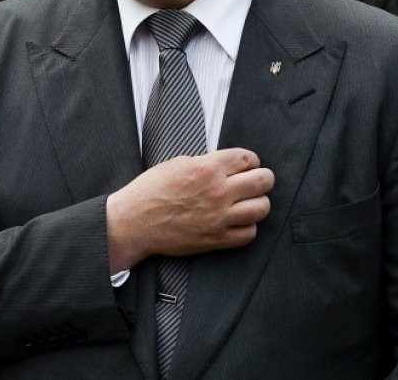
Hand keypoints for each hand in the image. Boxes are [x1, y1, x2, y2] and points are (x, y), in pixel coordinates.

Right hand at [106, 147, 273, 271]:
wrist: (134, 223)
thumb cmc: (150, 192)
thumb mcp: (177, 163)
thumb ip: (206, 163)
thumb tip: (226, 166)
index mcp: (207, 168)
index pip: (248, 158)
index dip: (250, 160)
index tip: (247, 165)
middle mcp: (218, 192)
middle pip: (263, 181)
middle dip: (263, 178)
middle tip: (257, 181)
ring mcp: (220, 217)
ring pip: (262, 208)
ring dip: (258, 202)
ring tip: (249, 202)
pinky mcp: (217, 239)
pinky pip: (249, 233)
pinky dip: (248, 227)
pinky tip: (239, 221)